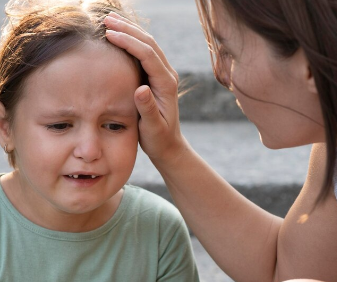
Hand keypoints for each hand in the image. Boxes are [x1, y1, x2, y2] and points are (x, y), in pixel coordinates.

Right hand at [104, 12, 186, 162]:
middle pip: (149, 44)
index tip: (109, 34)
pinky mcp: (156, 77)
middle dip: (128, 29)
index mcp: (166, 84)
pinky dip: (131, 40)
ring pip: (147, 44)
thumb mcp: (153, 127)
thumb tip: (141, 88)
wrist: (168, 145)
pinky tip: (117, 34)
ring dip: (129, 30)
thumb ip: (148, 108)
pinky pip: (144, 52)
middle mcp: (167, 75)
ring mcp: (162, 75)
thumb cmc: (159, 139)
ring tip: (109, 19)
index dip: (129, 42)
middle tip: (105, 19)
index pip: (148, 55)